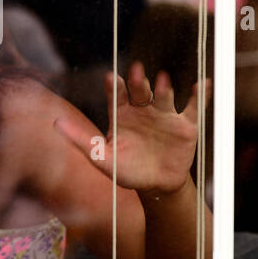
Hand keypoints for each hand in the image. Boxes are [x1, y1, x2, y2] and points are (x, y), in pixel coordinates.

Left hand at [55, 62, 204, 193]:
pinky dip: (200, 95)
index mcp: (122, 114)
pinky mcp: (186, 125)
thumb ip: (81, 140)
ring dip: (163, 88)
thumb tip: (55, 123)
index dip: (116, 87)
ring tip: (161, 81)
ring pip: (164, 97)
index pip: (117, 96)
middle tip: (137, 72)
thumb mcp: (102, 158)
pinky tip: (203, 83)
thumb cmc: (127, 171)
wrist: (157, 186)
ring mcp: (165, 115)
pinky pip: (194, 107)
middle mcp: (143, 109)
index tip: (112, 78)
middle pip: (141, 92)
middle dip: (139, 82)